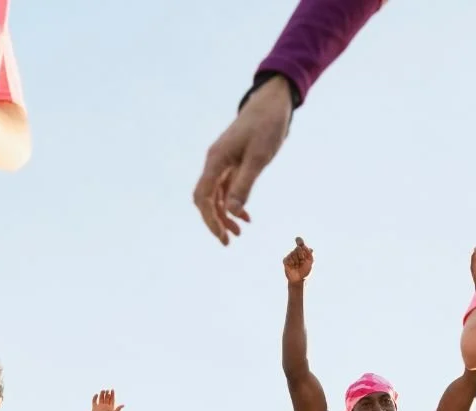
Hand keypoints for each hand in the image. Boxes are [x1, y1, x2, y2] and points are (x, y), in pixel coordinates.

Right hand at [90, 390, 123, 410]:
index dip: (112, 394)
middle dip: (107, 394)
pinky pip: (94, 401)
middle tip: (107, 390)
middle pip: (106, 398)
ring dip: (101, 394)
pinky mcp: (94, 408)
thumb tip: (123, 405)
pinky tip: (96, 394)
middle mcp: (105, 407)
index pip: (112, 399)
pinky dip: (95, 397)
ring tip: (103, 390)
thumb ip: (118, 410)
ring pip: (101, 398)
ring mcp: (100, 407)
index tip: (112, 389)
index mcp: (111, 408)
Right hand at [192, 76, 292, 244]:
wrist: (272, 103)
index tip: (222, 236)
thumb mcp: (258, 157)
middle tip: (228, 241)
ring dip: (225, 214)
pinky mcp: (233, 162)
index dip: (209, 219)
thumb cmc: (266, 126)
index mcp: (216, 160)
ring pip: (216, 195)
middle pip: (205, 199)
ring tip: (239, 233)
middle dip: (214, 221)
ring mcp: (223, 162)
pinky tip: (246, 216)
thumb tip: (232, 212)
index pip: (203, 196)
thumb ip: (244, 185)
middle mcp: (215, 162)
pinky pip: (227, 188)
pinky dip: (234, 203)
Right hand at [283, 237, 312, 284]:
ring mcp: (290, 256)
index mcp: (302, 251)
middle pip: (297, 248)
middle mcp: (296, 252)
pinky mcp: (285, 261)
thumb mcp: (310, 261)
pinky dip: (291, 263)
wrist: (300, 279)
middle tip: (302, 261)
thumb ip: (309, 253)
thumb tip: (305, 246)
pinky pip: (287, 258)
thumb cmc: (305, 270)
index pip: (300, 242)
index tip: (298, 240)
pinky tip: (293, 266)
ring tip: (297, 266)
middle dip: (301, 254)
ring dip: (296, 261)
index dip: (299, 240)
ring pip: (292, 253)